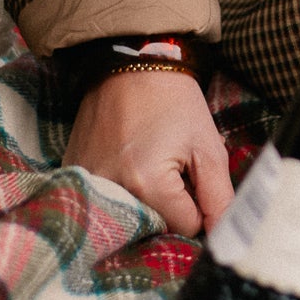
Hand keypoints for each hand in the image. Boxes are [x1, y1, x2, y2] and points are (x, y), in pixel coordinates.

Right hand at [63, 71, 234, 236]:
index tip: (192, 173)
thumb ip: (219, 197)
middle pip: (155, 226)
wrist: (132, 63)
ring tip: (148, 160)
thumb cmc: (176, 102)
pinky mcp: (74, 173)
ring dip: (145, 199)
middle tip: (172, 166)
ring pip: (131, 215)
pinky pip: (105, 200)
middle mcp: (112, 190)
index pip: (186, 226)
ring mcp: (88, 182)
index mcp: (149, 184)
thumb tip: (225, 237)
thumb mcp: (209, 146)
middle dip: (171, 206)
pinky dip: (120, 189)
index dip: (198, 204)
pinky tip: (126, 159)